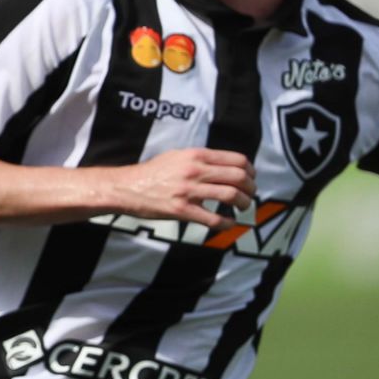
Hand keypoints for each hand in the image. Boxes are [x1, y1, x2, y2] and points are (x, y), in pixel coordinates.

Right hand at [90, 148, 255, 229]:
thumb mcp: (177, 155)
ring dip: (244, 204)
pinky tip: (228, 223)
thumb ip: (200, 158)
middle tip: (250, 195)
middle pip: (239, 177)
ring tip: (243, 208)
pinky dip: (227, 223)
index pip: (237, 159)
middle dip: (251, 188)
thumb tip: (224, 165)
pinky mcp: (182, 210)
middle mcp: (195, 170)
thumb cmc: (152, 172)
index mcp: (196, 155)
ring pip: (231, 196)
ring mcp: (189, 190)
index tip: (251, 178)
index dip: (250, 170)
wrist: (127, 187)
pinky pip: (214, 219)